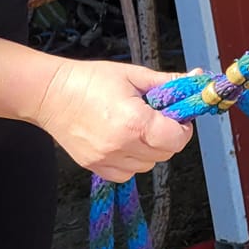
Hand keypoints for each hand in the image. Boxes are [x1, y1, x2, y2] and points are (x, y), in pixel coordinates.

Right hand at [31, 58, 193, 182]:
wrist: (50, 94)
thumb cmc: (89, 81)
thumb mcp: (134, 75)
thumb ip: (169, 82)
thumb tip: (198, 78)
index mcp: (134, 122)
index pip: (177, 139)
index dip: (183, 127)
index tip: (177, 116)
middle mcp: (121, 146)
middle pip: (166, 153)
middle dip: (168, 136)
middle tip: (158, 118)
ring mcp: (106, 159)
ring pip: (148, 165)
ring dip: (151, 149)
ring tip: (137, 127)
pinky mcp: (95, 167)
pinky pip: (127, 173)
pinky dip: (132, 160)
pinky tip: (123, 140)